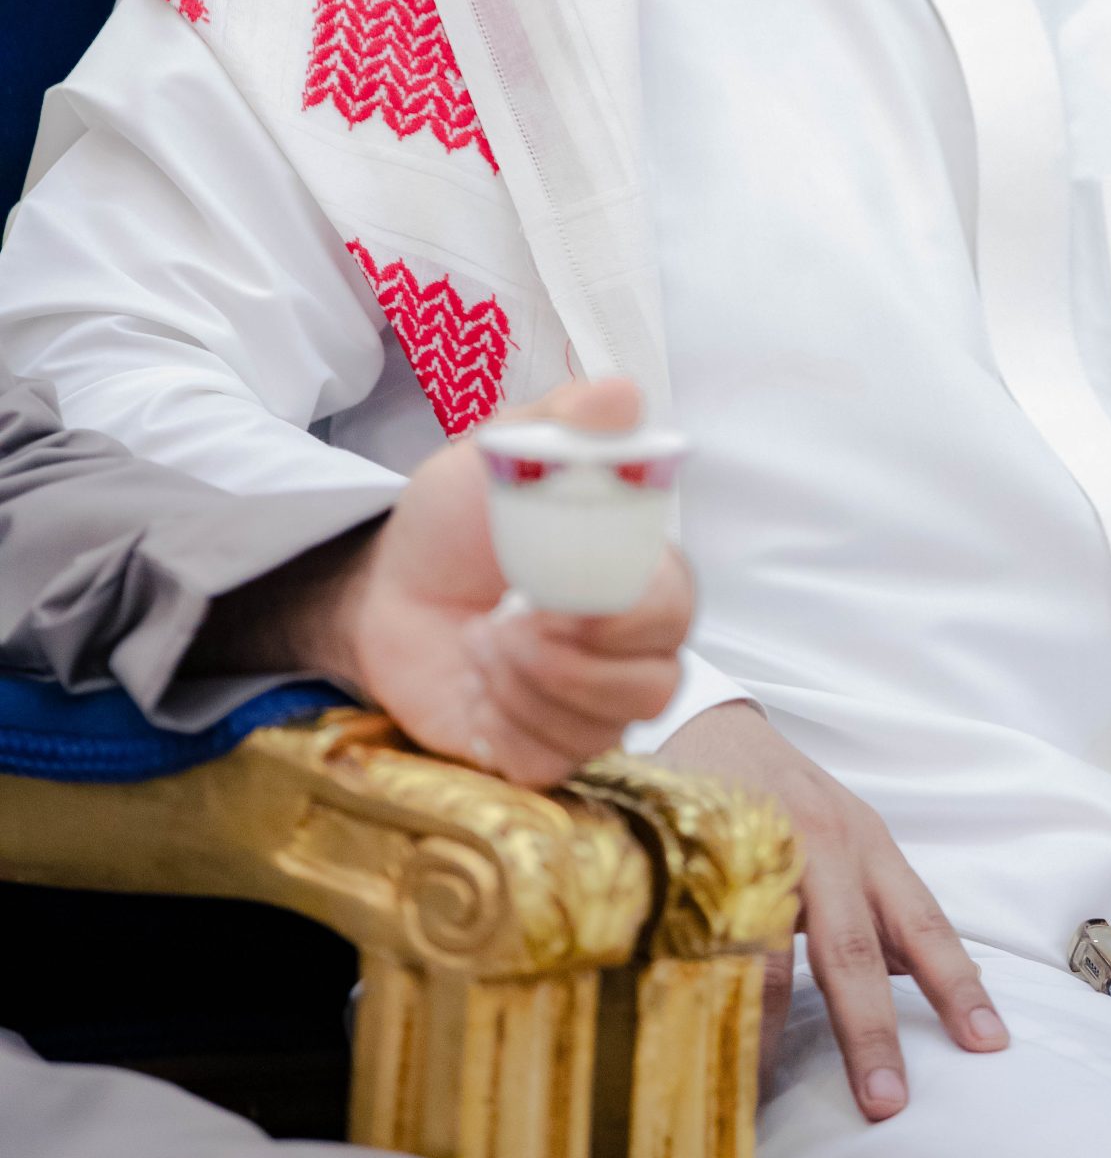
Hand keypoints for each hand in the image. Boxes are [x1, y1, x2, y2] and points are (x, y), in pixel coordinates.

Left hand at [201, 377, 693, 785]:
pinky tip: (478, 687)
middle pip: (656, 686)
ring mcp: (586, 707)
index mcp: (635, 575)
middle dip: (574, 661)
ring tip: (481, 643)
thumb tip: (622, 394)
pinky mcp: (540, 753)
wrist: (386, 590)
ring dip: (529, 686)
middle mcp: (626, 649)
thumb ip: (566, 424)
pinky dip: (506, 725)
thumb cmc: (458, 520)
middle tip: (507, 625)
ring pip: (604, 729)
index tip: (564, 601)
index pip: (677, 610)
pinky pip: (551, 763)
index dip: (632, 617)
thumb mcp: (504, 454)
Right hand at [657, 700, 1007, 1121]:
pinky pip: (712, 929)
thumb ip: (876, 908)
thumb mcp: (846, 841)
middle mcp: (825, 845)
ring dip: (772, 1020)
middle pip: (853, 947)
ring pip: (774, 944)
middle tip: (887, 1100)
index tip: (989, 1043)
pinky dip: (713, 981)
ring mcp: (764, 845)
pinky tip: (710, 1025)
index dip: (956, 985)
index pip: (923, 923)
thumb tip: (915, 978)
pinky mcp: (708, 851)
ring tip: (767, 1083)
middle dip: (870, 1029)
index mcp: (869, 847)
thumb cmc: (791, 797)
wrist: (715, 723)